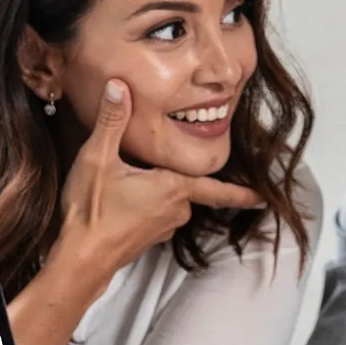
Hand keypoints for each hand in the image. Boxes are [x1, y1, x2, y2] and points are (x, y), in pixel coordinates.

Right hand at [54, 79, 264, 273]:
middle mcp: (175, 210)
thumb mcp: (98, 158)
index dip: (242, 193)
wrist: (80, 258)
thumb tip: (119, 86)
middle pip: (192, 189)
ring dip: (164, 190)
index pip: (218, 188)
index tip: (265, 198)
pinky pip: (159, 215)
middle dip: (187, 178)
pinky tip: (129, 197)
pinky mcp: (148, 239)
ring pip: (175, 202)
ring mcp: (162, 228)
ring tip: (139, 179)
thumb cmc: (92, 210)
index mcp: (172, 188)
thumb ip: (112, 121)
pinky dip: (150, 204)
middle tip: (173, 165)